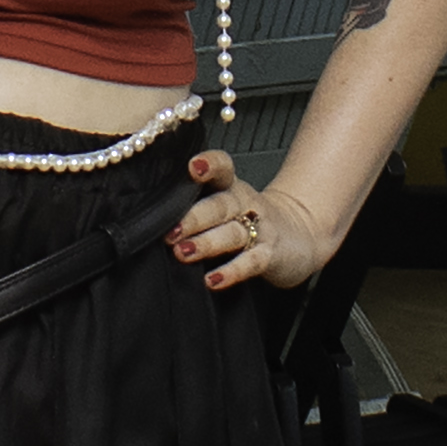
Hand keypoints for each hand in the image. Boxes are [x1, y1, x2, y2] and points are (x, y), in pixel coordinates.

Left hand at [171, 149, 334, 292]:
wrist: (300, 234)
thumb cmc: (248, 219)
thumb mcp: (225, 204)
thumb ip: (194, 204)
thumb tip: (147, 217)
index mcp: (230, 187)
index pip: (222, 168)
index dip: (210, 164)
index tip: (192, 166)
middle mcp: (244, 204)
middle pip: (220, 205)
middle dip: (194, 217)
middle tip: (170, 231)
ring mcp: (259, 229)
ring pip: (232, 233)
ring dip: (206, 242)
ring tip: (183, 252)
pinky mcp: (270, 255)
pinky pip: (251, 262)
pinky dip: (232, 272)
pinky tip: (213, 280)